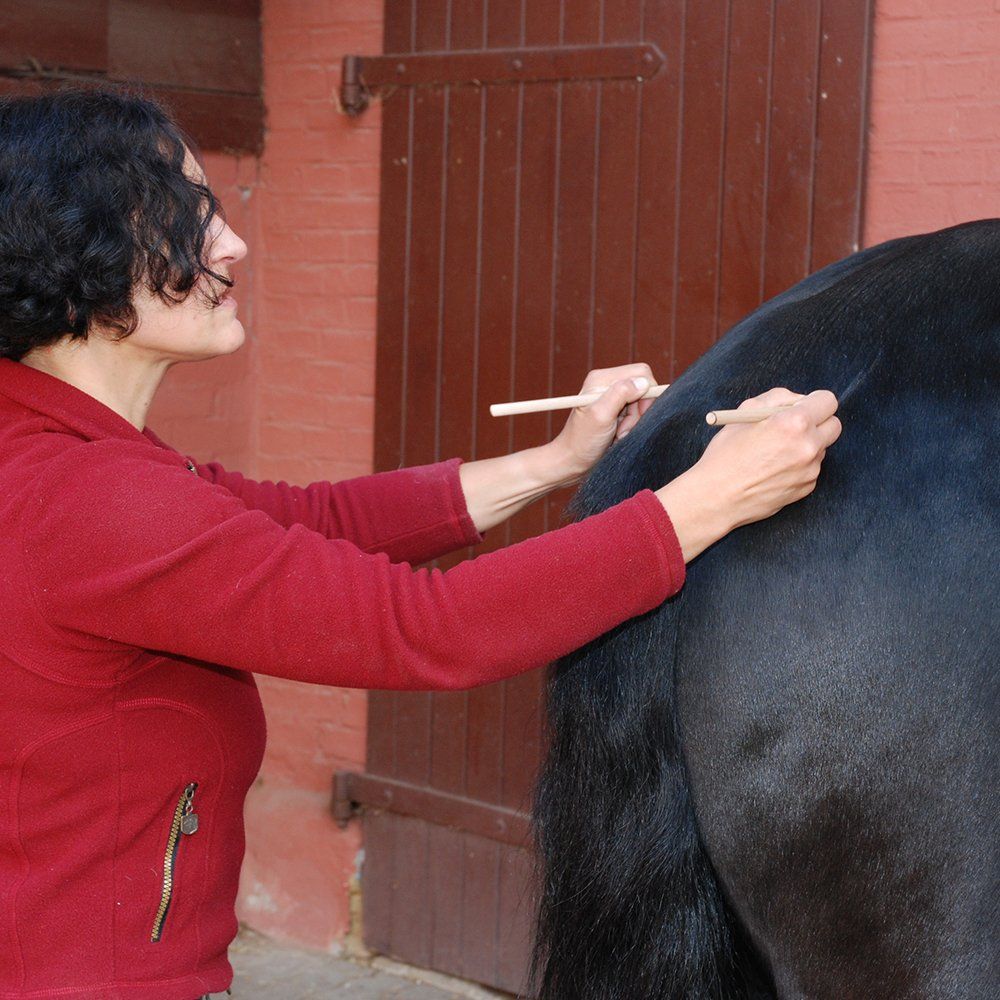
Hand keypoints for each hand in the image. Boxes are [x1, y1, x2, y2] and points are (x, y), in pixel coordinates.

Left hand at [546, 363, 659, 480]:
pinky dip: (631, 427)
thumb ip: (621, 394)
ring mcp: (611, 398)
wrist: (572, 462)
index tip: (638, 414)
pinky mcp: (615, 411)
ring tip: (617, 434)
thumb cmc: (582, 441)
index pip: (641, 373)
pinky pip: (635, 415)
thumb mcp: (601, 415)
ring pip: (641, 404)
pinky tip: (617, 436)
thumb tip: (644, 382)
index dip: (646, 393)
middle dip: (638, 411)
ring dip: (634, 422)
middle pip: (642, 389)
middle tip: (622, 428)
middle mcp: (607, 384)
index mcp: (602, 378)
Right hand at [656, 388, 841, 560]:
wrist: (716, 497)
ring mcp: (810, 470)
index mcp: (795, 423)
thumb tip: (798, 400)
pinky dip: (798, 466)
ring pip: (821, 449)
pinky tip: (772, 469)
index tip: (805, 405)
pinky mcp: (806, 488)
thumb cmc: (725, 453)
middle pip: (834, 425)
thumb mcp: (745, 413)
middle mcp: (809, 446)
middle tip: (795, 426)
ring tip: (773, 452)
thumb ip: (777, 398)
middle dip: (818, 422)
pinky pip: (811, 469)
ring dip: (806, 445)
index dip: (815, 401)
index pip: (828, 401)